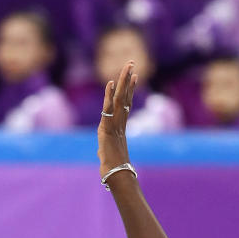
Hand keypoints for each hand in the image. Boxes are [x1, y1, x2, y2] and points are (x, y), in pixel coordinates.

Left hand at [97, 59, 137, 176]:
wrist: (116, 173)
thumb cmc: (113, 169)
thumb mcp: (109, 156)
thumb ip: (107, 153)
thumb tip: (104, 160)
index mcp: (121, 127)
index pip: (126, 104)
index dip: (130, 90)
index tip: (134, 77)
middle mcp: (120, 122)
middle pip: (125, 96)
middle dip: (128, 79)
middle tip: (132, 63)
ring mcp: (115, 123)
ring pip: (120, 98)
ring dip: (123, 81)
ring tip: (128, 66)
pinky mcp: (107, 127)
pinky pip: (108, 108)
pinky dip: (109, 95)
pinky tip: (111, 82)